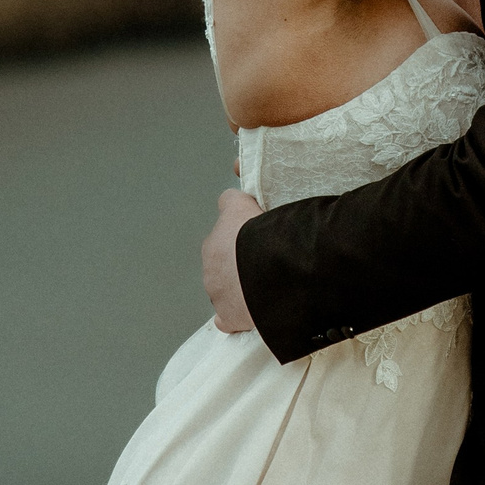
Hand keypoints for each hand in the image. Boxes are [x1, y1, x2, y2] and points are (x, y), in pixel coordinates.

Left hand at [202, 189, 261, 332]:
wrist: (273, 273)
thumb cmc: (268, 236)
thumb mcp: (250, 203)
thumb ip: (239, 193)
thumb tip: (233, 166)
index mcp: (217, 234)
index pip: (225, 223)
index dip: (242, 226)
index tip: (255, 229)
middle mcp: (211, 261)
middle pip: (224, 257)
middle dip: (240, 258)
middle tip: (266, 258)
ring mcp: (218, 291)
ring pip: (225, 286)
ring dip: (240, 285)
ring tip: (266, 284)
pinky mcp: (228, 316)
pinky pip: (226, 318)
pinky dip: (235, 317)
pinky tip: (249, 313)